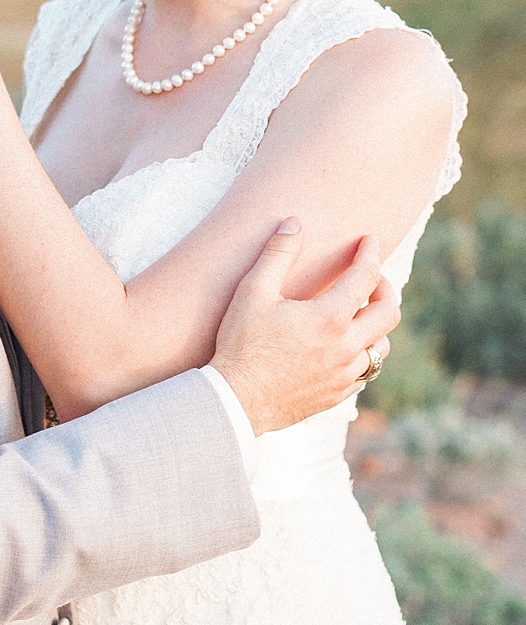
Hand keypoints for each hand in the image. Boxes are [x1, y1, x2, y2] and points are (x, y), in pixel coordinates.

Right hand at [210, 219, 398, 435]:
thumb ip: (277, 255)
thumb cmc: (241, 345)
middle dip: (384, 288)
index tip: (369, 240)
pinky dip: (361, 354)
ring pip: (381, 347)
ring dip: (375, 325)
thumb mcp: (252, 292)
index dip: (370, 252)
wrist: (235, 401)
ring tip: (356, 314)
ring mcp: (344, 375)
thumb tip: (293, 223)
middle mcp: (346, 348)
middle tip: (369, 278)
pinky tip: (341, 347)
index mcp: (330, 318)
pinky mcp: (336, 395)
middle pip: (389, 312)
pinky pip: (364, 373)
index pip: (366, 276)